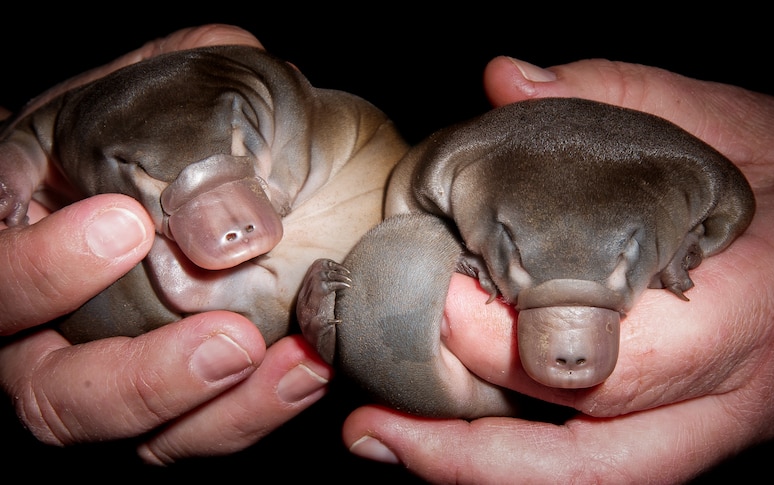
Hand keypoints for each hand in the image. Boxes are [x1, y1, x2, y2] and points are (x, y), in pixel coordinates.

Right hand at [0, 24, 330, 464]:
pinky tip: (310, 370)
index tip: (125, 227)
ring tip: (295, 366)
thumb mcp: (188, 80)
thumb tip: (220, 224)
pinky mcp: (182, 395)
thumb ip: (184, 123)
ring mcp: (113, 364)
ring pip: (132, 434)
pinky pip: (199, 431)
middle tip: (228, 341)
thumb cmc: (192, 105)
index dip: (36, 269)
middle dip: (136, 379)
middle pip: (47, 392)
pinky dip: (255, 412)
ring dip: (214, 413)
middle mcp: (48, 317)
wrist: (240, 139)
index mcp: (19, 227)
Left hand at [342, 56, 773, 482]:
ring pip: (594, 484)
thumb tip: (504, 82)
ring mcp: (723, 429)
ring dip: (481, 475)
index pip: (619, 360)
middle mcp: (743, 396)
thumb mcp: (741, 123)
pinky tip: (452, 438)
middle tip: (373, 426)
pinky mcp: (702, 435)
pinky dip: (520, 464)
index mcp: (763, 312)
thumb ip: (621, 98)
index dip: (514, 343)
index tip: (435, 299)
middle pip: (593, 460)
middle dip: (470, 451)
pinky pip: (603, 471)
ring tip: (387, 444)